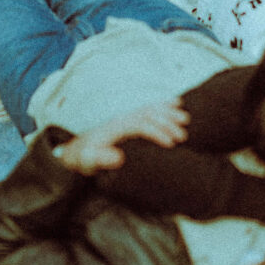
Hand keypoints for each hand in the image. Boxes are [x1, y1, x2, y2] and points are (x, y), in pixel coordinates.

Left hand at [55, 98, 189, 175]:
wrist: (78, 150)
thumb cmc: (85, 158)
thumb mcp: (88, 161)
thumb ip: (99, 159)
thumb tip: (118, 157)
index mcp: (115, 128)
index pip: (139, 125)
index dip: (156, 132)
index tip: (170, 144)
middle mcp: (121, 118)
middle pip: (147, 114)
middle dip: (167, 122)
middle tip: (182, 136)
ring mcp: (126, 116)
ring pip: (150, 108)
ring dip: (168, 112)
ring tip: (186, 120)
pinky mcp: (130, 118)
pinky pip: (148, 107)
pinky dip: (163, 104)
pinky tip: (177, 103)